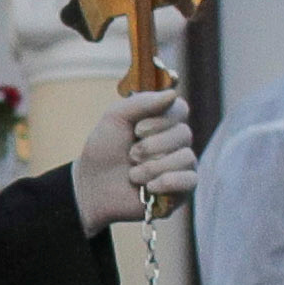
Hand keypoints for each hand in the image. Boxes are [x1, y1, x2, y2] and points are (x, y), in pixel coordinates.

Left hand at [72, 83, 197, 227]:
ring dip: (153, 167)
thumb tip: (172, 94)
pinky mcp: (182, 189)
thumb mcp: (115, 118)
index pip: (181, 109)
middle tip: (131, 155)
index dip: (160, 120)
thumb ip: (141, 102)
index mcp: (163, 121)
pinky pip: (191, 180)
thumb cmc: (104, 151)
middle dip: (151, 147)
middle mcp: (176, 141)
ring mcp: (181, 165)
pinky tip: (149, 188)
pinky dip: (168, 182)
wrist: (93, 187)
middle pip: (184, 134)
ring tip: (133, 175)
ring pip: (186, 158)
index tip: (137, 130)